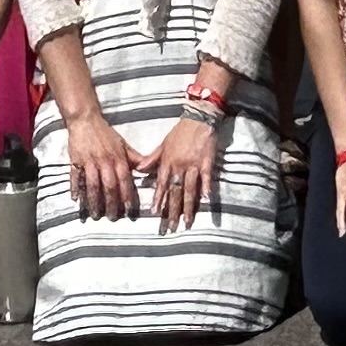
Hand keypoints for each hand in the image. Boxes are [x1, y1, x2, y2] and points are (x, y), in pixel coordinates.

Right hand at [62, 106, 140, 220]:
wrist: (86, 120)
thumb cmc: (105, 134)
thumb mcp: (123, 144)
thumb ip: (135, 158)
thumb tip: (147, 169)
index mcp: (117, 158)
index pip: (124, 180)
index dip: (126, 195)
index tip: (128, 210)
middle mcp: (104, 161)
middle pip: (108, 186)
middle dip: (110, 204)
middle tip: (112, 217)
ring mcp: (89, 162)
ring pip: (92, 185)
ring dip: (93, 201)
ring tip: (95, 214)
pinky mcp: (75, 161)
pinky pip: (75, 177)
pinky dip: (75, 189)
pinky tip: (76, 200)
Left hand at [149, 112, 218, 229]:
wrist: (198, 118)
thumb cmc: (179, 132)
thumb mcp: (163, 144)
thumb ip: (151, 159)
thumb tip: (139, 170)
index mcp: (167, 162)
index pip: (161, 185)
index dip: (158, 199)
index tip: (155, 214)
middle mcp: (178, 166)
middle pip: (175, 192)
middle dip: (173, 211)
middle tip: (171, 227)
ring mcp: (193, 165)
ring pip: (190, 189)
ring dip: (189, 207)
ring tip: (188, 222)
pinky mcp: (206, 162)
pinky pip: (206, 178)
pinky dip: (206, 188)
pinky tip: (207, 199)